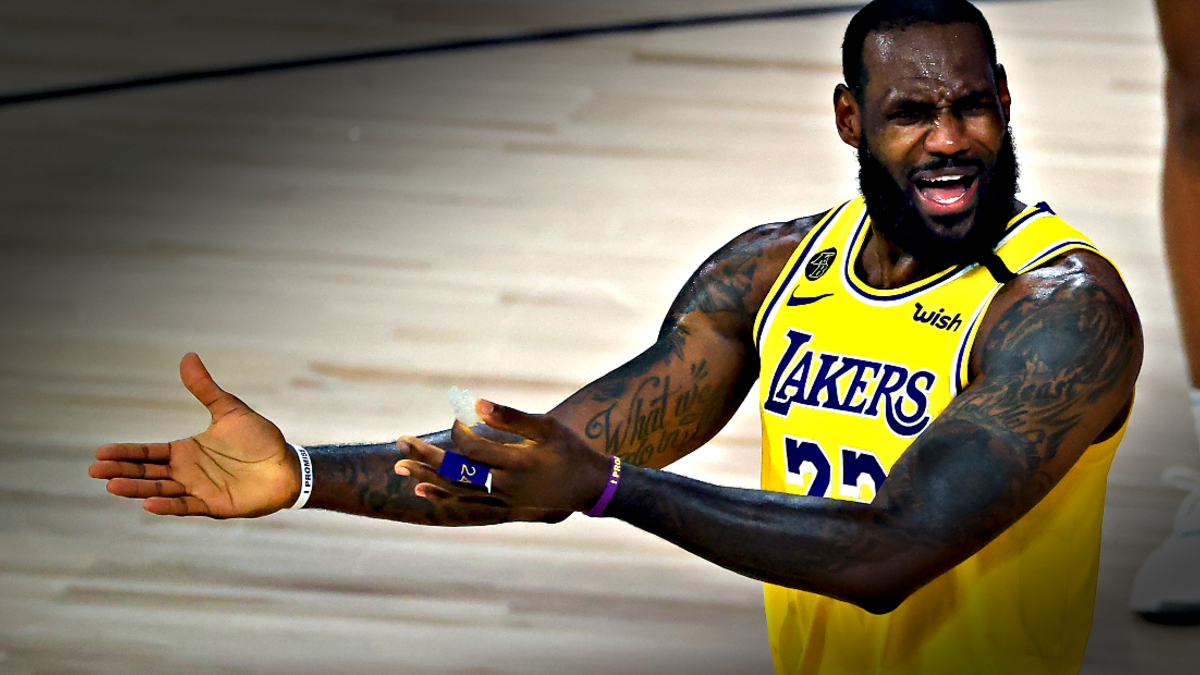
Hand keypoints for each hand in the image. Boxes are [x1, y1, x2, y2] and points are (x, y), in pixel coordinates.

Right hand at [88, 353, 299, 517]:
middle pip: (148, 472)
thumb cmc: (259, 439)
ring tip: (112, 486)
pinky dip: (168, 506)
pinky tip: (148, 504)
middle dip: (122, 470)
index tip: (100, 452)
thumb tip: (188, 357)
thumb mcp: (229, 410)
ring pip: (161, 490)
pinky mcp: (213, 505)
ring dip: (137, 489)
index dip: (126, 452)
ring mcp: (198, 490)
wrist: (286, 465)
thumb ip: (206, 389)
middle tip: (95, 471)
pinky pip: (186, 506)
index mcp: (186, 451)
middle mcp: (187, 472)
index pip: (149, 452)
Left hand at [396, 400, 610, 512]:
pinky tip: (423, 491)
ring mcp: (503, 500)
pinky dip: (443, 498)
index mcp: (516, 463)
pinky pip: (466, 505)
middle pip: (455, 472)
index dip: (459, 431)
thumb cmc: (570, 450)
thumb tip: (477, 403)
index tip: (458, 417)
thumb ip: (511, 417)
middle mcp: (504, 486)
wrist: (590, 487)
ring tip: (400, 467)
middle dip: (425, 457)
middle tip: (400, 441)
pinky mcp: (503, 508)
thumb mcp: (546, 428)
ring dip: (426, 478)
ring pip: (456, 492)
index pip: (472, 449)